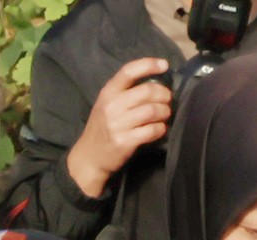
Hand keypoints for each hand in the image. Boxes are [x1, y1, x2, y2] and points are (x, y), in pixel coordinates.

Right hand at [67, 57, 175, 200]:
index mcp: (108, 92)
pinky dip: (161, 129)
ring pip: (152, 111)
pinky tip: (160, 129)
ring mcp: (118, 124)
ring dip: (164, 112)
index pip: (129, 71)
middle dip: (163, 95)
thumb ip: (125, 92)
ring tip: (165, 115)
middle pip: (147, 91)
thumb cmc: (102, 127)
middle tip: (167, 100)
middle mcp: (112, 105)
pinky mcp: (125, 141)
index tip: (164, 65)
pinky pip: (152, 130)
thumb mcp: (106, 104)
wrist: (89, 156)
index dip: (149, 65)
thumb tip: (155, 83)